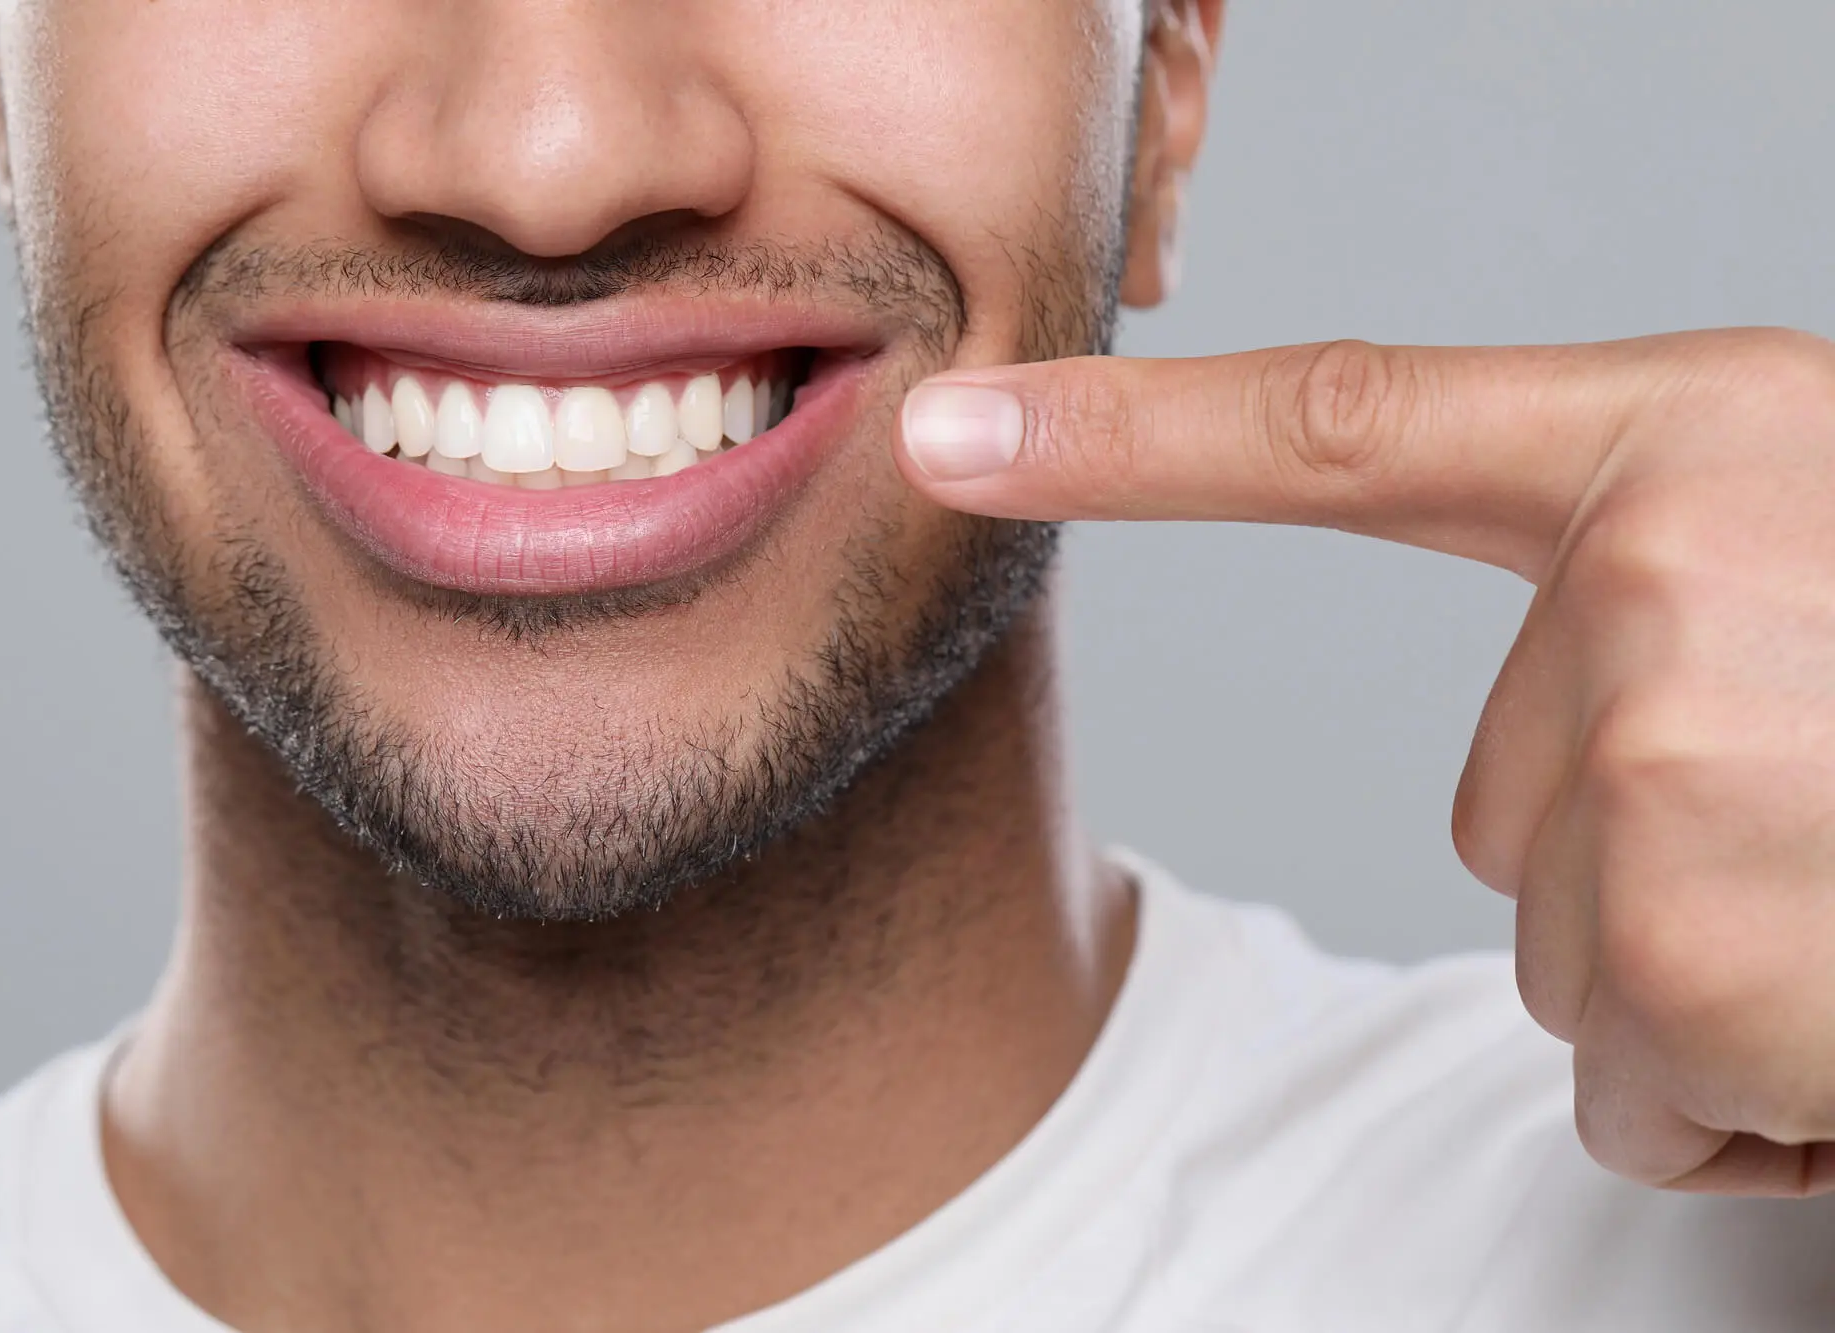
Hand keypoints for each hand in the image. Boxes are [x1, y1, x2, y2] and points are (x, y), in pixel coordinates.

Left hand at [897, 330, 1834, 1196]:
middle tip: (1831, 827)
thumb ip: (1656, 576)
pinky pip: (1624, 1085)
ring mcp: (1646, 761)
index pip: (1341, 426)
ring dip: (1709, 976)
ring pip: (1557, 946)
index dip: (1125, 438)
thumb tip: (1577, 721)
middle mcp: (1648, 573)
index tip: (948, 434)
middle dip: (1642, 867)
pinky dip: (1741, 1094)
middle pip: (1481, 803)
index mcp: (1691, 439)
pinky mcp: (1665, 954)